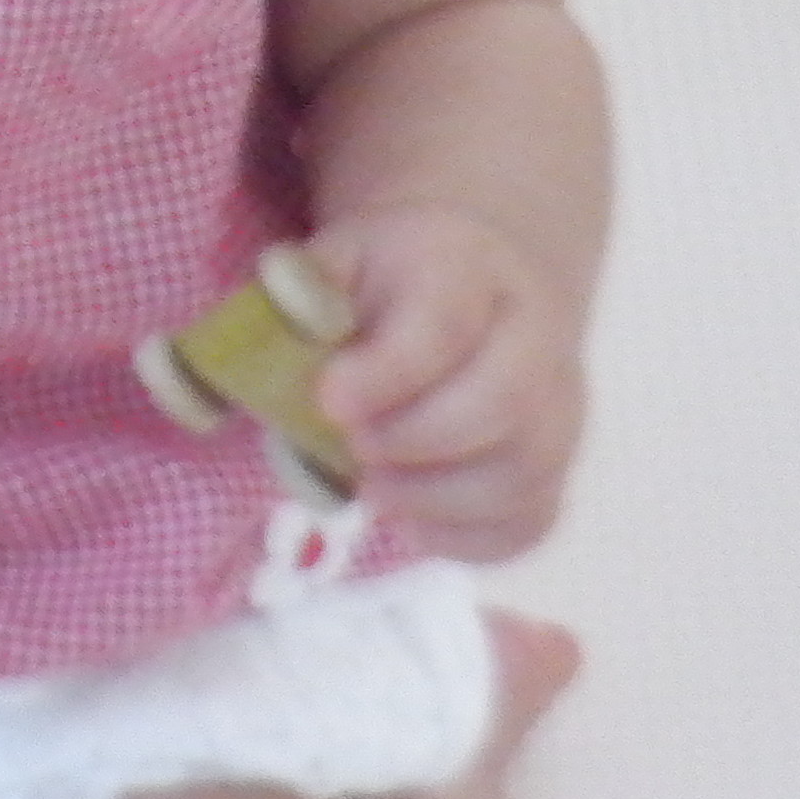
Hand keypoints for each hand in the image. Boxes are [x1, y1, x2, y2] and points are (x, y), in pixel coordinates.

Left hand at [302, 205, 586, 561]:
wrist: (475, 285)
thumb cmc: (386, 280)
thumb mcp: (336, 260)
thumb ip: (295, 301)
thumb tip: (241, 357)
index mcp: (466, 268)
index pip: (442, 325)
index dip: (385, 374)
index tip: (328, 403)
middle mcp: (533, 335)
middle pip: (504, 401)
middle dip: (415, 439)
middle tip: (352, 449)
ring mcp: (558, 403)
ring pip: (527, 469)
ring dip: (438, 497)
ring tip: (372, 491)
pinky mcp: (557, 462)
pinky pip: (534, 518)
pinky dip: (471, 538)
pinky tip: (413, 523)